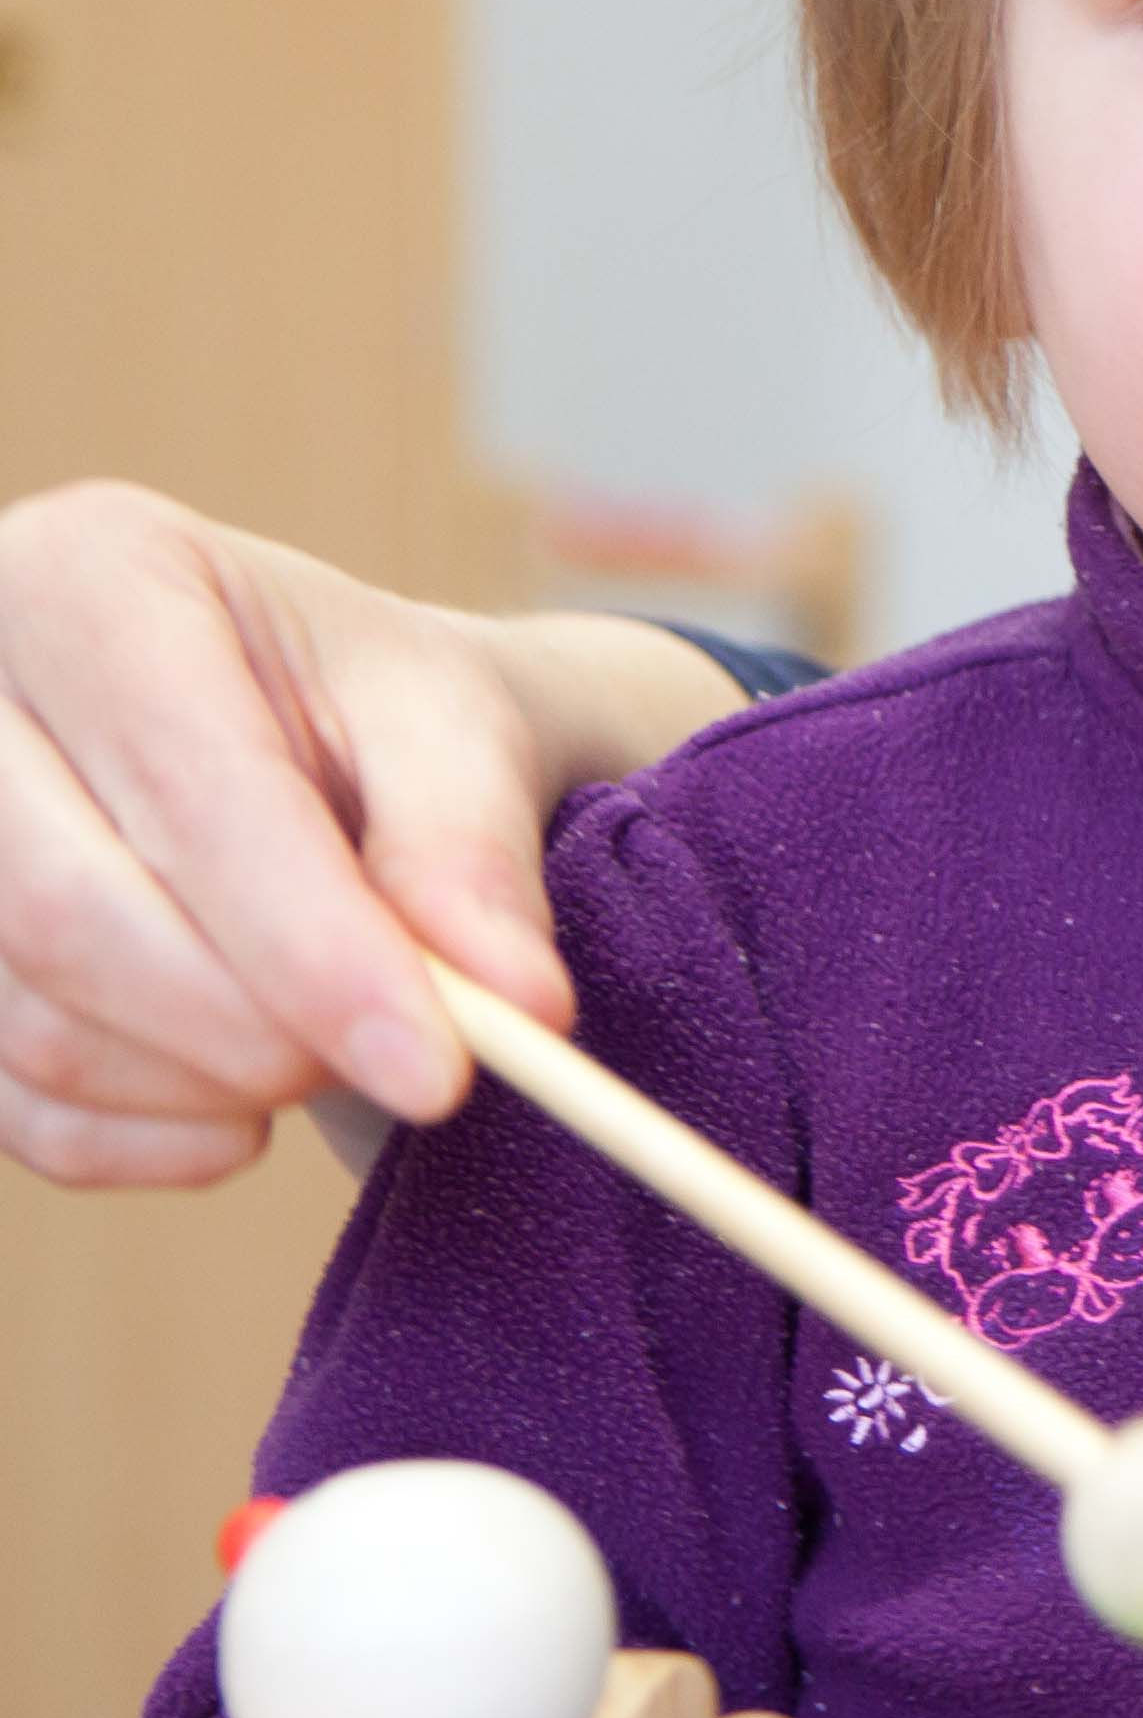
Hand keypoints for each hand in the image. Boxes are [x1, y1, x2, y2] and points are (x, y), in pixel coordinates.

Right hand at [0, 480, 726, 1181]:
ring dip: (211, 1087)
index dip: (311, 944)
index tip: (441, 1069)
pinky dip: (144, 1140)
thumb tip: (516, 1002)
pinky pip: (6, 1100)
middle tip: (412, 1068)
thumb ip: (472, 852)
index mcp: (90, 577)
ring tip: (331, 1051)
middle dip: (255, 1031)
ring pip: (31, 1019)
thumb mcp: (450, 730)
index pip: (186, 784)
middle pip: (67, 912)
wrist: (290, 733)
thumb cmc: (368, 709)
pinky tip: (239, 1113)